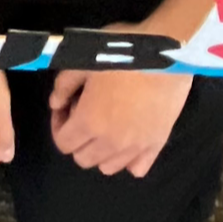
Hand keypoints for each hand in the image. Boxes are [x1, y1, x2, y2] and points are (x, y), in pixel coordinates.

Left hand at [48, 48, 190, 177]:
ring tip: (108, 125)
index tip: (66, 108)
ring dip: (101, 151)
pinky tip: (130, 138)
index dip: (58, 125)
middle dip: (78, 139)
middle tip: (86, 112)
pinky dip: (129, 160)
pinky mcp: (157, 145)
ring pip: (108, 167)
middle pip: (83, 159)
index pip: (63, 143)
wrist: (166, 54)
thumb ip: (63, 85)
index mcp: (88, 122)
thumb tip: (56, 104)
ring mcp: (135, 148)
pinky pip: (137, 168)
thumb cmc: (121, 53)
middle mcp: (110, 143)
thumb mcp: (83, 60)